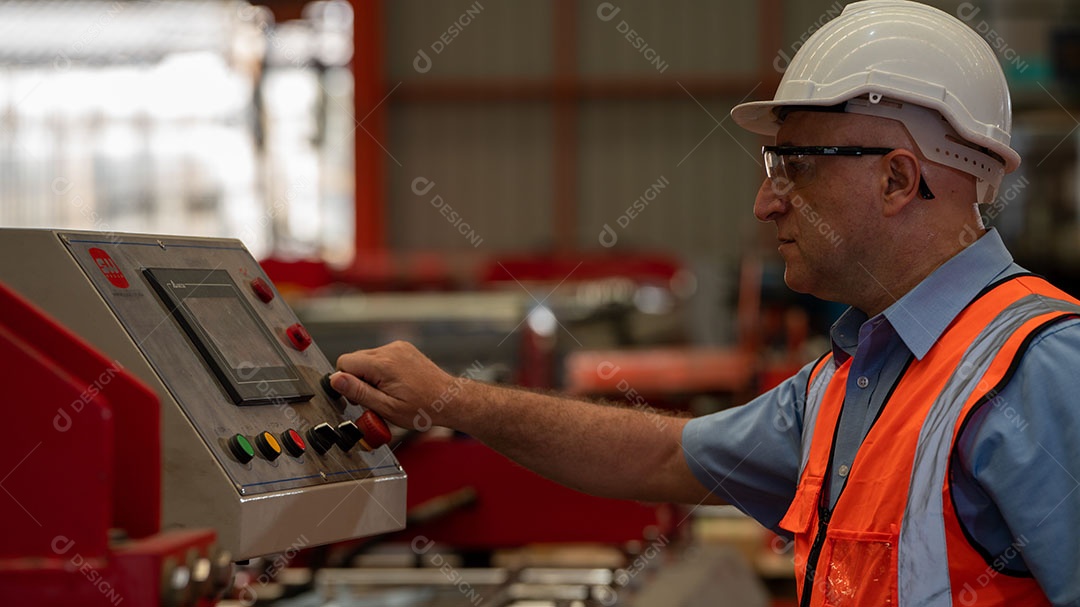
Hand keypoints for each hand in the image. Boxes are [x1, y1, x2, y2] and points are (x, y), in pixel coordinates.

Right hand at [330, 341, 458, 430]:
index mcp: (383, 363)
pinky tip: (395, 384)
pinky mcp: (404, 348)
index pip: (344, 362)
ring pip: (367, 358)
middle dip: (358, 379)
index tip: (357, 396)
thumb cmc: (423, 408)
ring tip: (387, 392)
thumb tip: (335, 380)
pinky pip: (381, 356)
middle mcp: (390, 350)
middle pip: (355, 359)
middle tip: (373, 398)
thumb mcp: (386, 407)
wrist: (448, 400)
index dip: (346, 382)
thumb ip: (358, 392)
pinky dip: (382, 370)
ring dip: (370, 375)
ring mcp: (398, 347)